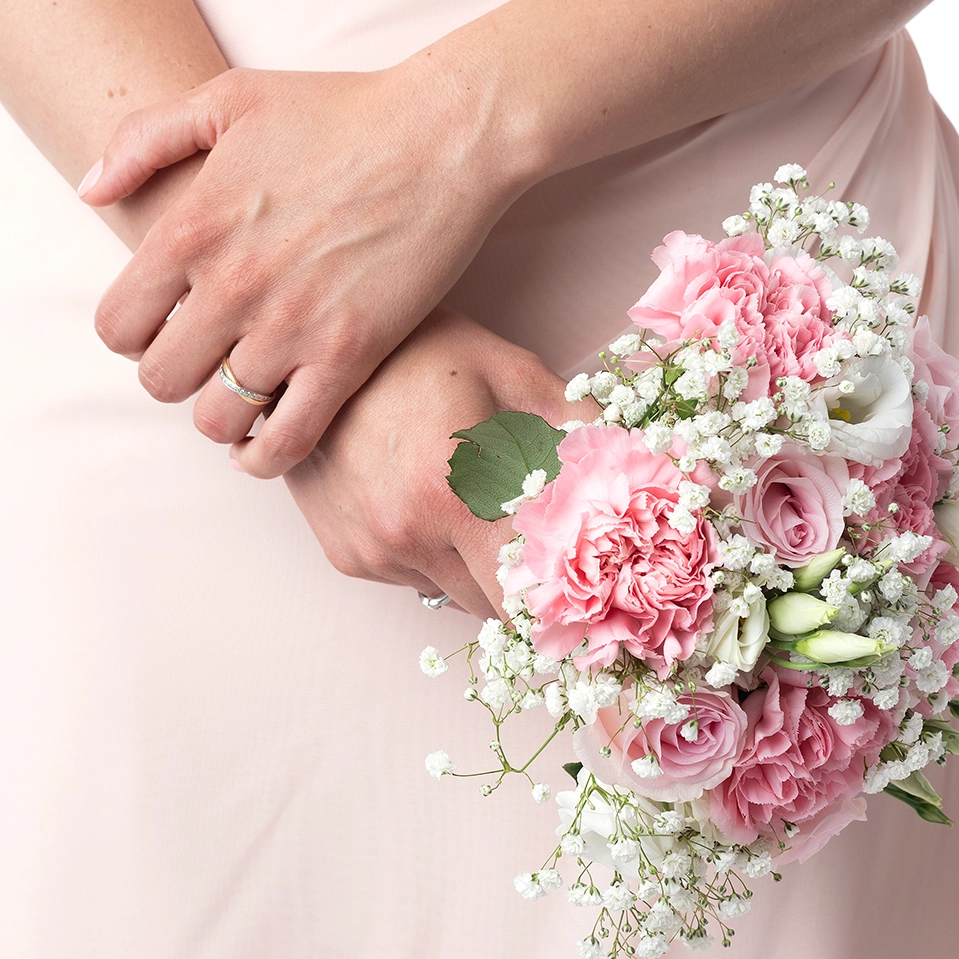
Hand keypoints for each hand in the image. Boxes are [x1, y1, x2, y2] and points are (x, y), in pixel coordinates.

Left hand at [78, 57, 542, 476]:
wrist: (445, 136)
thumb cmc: (341, 110)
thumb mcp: (230, 96)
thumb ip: (142, 137)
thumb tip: (89, 191)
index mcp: (191, 227)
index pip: (116, 327)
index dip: (133, 334)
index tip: (165, 324)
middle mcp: (231, 286)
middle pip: (160, 381)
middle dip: (176, 375)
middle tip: (207, 358)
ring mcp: (291, 327)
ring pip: (218, 419)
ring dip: (224, 414)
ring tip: (243, 393)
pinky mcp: (348, 355)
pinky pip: (286, 439)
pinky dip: (267, 455)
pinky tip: (269, 440)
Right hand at [280, 308, 570, 615]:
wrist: (310, 349)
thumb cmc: (421, 350)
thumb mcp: (512, 372)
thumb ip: (580, 428)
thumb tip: (648, 466)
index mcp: (459, 495)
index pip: (529, 600)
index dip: (566, 607)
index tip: (593, 600)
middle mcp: (409, 537)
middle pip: (495, 609)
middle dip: (525, 584)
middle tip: (543, 542)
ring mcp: (373, 552)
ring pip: (454, 594)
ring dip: (475, 566)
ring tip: (471, 501)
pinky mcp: (346, 556)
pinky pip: (412, 579)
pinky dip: (432, 554)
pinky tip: (425, 498)